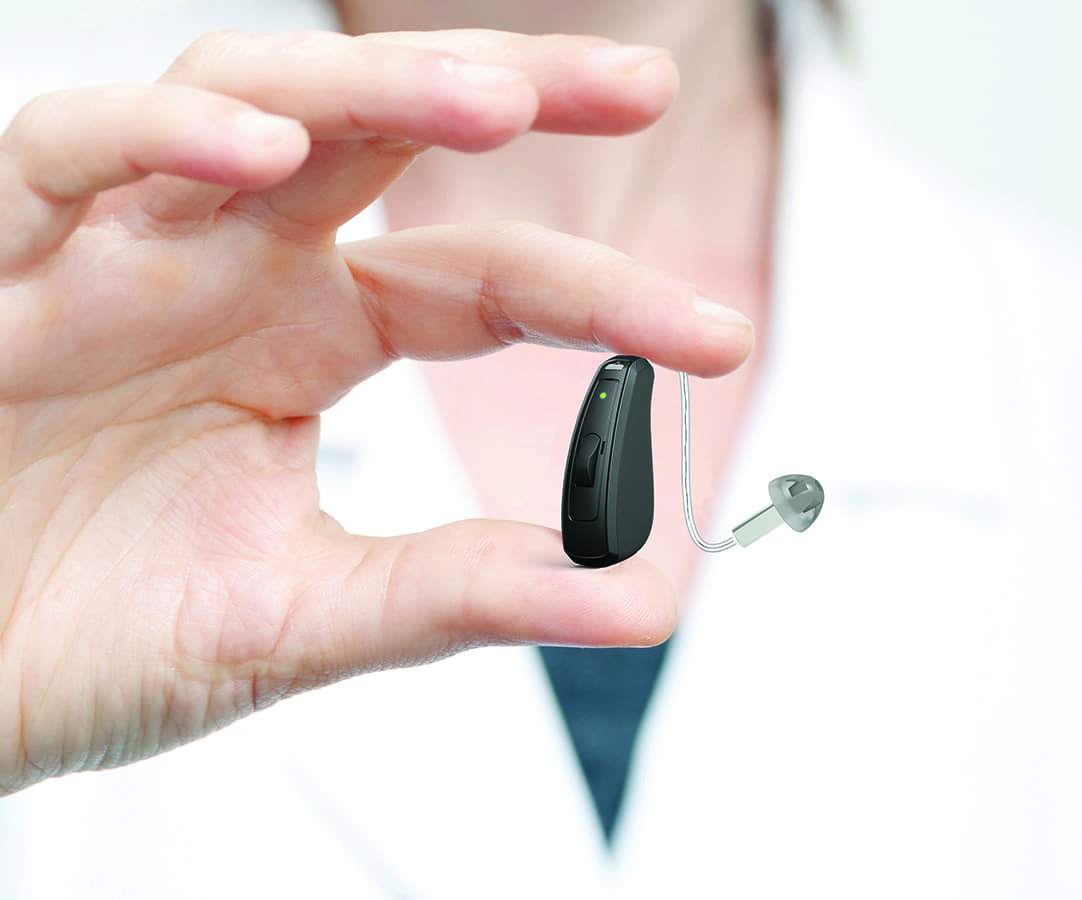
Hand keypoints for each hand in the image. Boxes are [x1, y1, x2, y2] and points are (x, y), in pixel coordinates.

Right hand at [0, 29, 752, 793]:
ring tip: (492, 103)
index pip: (481, 284)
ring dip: (363, 91)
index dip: (598, 297)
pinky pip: (66, 156)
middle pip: (384, 137)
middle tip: (640, 84)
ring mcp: (115, 253)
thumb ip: (456, 592)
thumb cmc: (88, 637)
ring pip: (245, 106)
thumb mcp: (302, 619)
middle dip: (511, 92)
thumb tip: (630, 594)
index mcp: (307, 343)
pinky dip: (153, 140)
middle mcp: (227, 272)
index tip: (713, 335)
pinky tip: (254, 155)